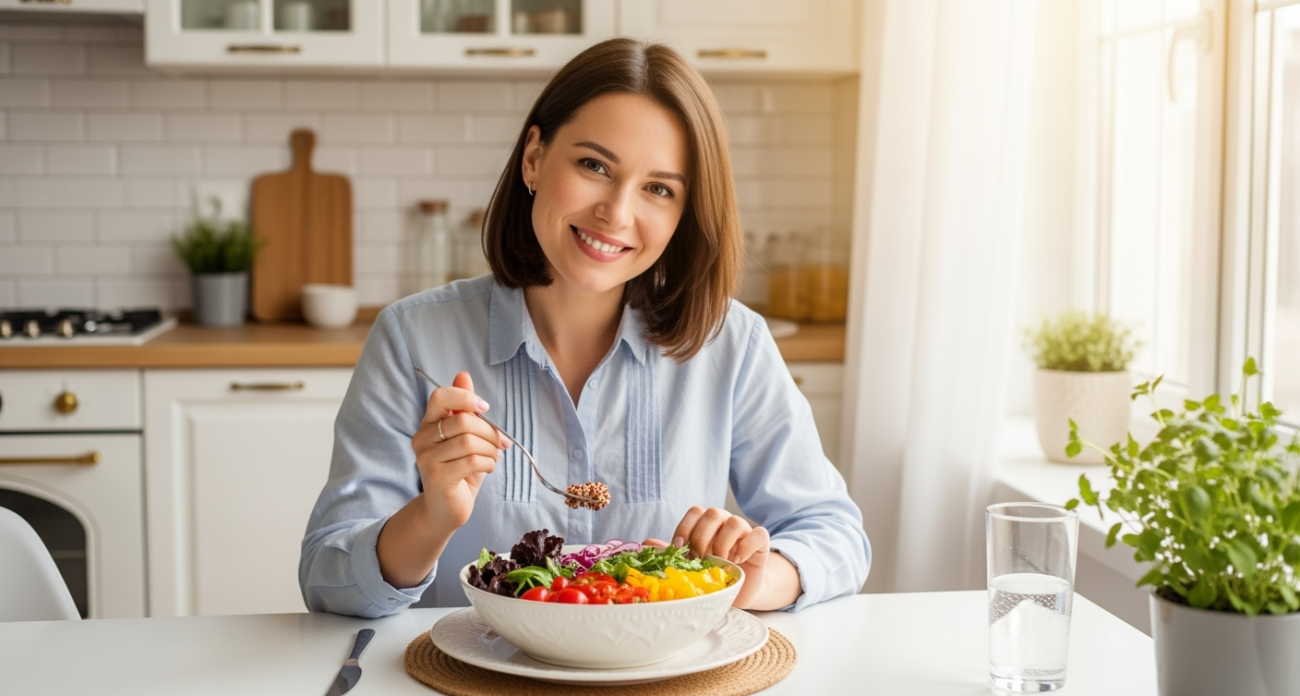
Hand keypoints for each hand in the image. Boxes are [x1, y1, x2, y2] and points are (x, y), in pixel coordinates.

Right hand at [411, 371, 508, 529]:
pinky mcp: (436, 477)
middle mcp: (421, 439)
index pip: (440, 396)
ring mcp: (426, 459)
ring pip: (469, 441)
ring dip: (491, 449)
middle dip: (490, 431)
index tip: (485, 409)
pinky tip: (488, 468)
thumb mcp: (465, 436)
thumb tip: (463, 375)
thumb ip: (464, 408)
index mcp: (428, 423)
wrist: (446, 509)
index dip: (465, 398)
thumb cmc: (459, 470)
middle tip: (501, 443)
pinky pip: (471, 461)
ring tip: (493, 457)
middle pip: (462, 420)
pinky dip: (488, 463)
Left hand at [646, 506, 770, 609]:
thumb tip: (646, 543)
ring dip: (722, 544)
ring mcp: (744, 530)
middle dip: (701, 538)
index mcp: (706, 523)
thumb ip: (671, 553)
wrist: (739, 591)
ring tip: (719, 563)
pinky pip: (758, 534)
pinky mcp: (761, 542)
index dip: (685, 528)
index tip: (678, 549)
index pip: (695, 512)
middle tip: (699, 559)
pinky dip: (745, 546)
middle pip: (712, 513)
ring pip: (734, 522)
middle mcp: (725, 522)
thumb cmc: (713, 575)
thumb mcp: (690, 565)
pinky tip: (737, 560)